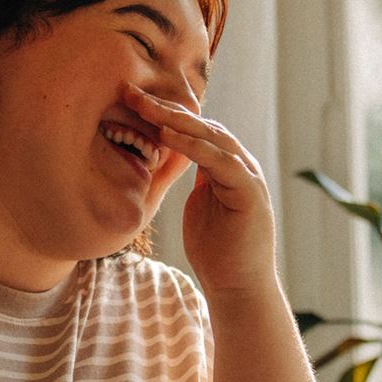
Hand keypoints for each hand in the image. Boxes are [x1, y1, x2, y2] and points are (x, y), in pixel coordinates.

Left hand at [122, 85, 277, 297]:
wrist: (238, 289)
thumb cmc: (216, 254)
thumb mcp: (198, 208)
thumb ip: (193, 182)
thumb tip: (173, 162)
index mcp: (225, 167)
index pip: (195, 131)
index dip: (164, 114)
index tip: (131, 101)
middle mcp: (240, 166)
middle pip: (203, 126)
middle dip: (166, 108)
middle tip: (132, 92)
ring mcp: (248, 177)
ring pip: (213, 136)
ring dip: (177, 120)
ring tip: (146, 107)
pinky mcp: (250, 193)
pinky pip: (220, 160)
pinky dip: (193, 146)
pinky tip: (168, 135)